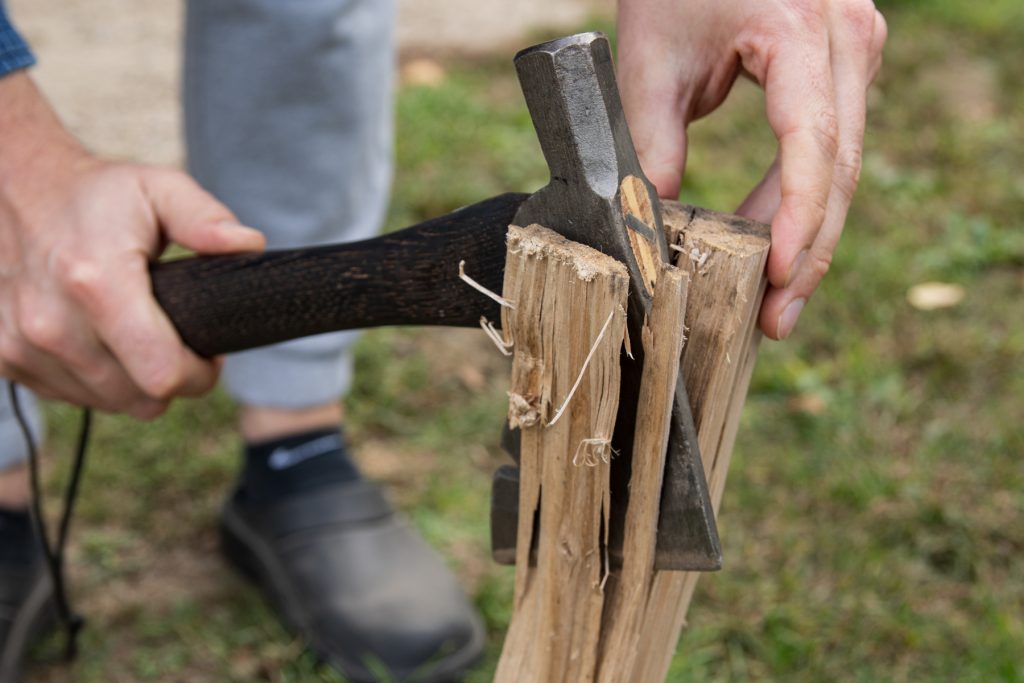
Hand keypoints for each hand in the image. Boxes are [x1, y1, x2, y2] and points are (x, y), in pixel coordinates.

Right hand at [0, 73, 264, 416]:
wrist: (16, 190)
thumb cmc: (98, 194)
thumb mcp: (160, 188)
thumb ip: (205, 218)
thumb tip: (248, 244)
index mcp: (95, 281)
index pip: (163, 374)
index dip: (201, 374)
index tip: (210, 352)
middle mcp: (51, 322)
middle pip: (141, 398)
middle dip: (173, 376)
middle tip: (179, 337)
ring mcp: (21, 344)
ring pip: (110, 404)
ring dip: (135, 381)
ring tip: (140, 333)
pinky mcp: (6, 357)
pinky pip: (75, 397)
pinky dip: (98, 380)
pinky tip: (102, 339)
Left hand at [617, 0, 886, 338]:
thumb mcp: (650, 55)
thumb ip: (650, 138)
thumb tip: (651, 222)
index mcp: (802, 33)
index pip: (813, 145)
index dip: (797, 219)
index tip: (775, 277)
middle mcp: (849, 42)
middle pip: (841, 169)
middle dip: (809, 253)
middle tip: (775, 321)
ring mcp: (856, 52)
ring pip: (843, 165)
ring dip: (809, 235)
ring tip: (773, 301)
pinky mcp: (844, 67)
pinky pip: (831, 147)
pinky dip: (804, 200)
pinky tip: (775, 247)